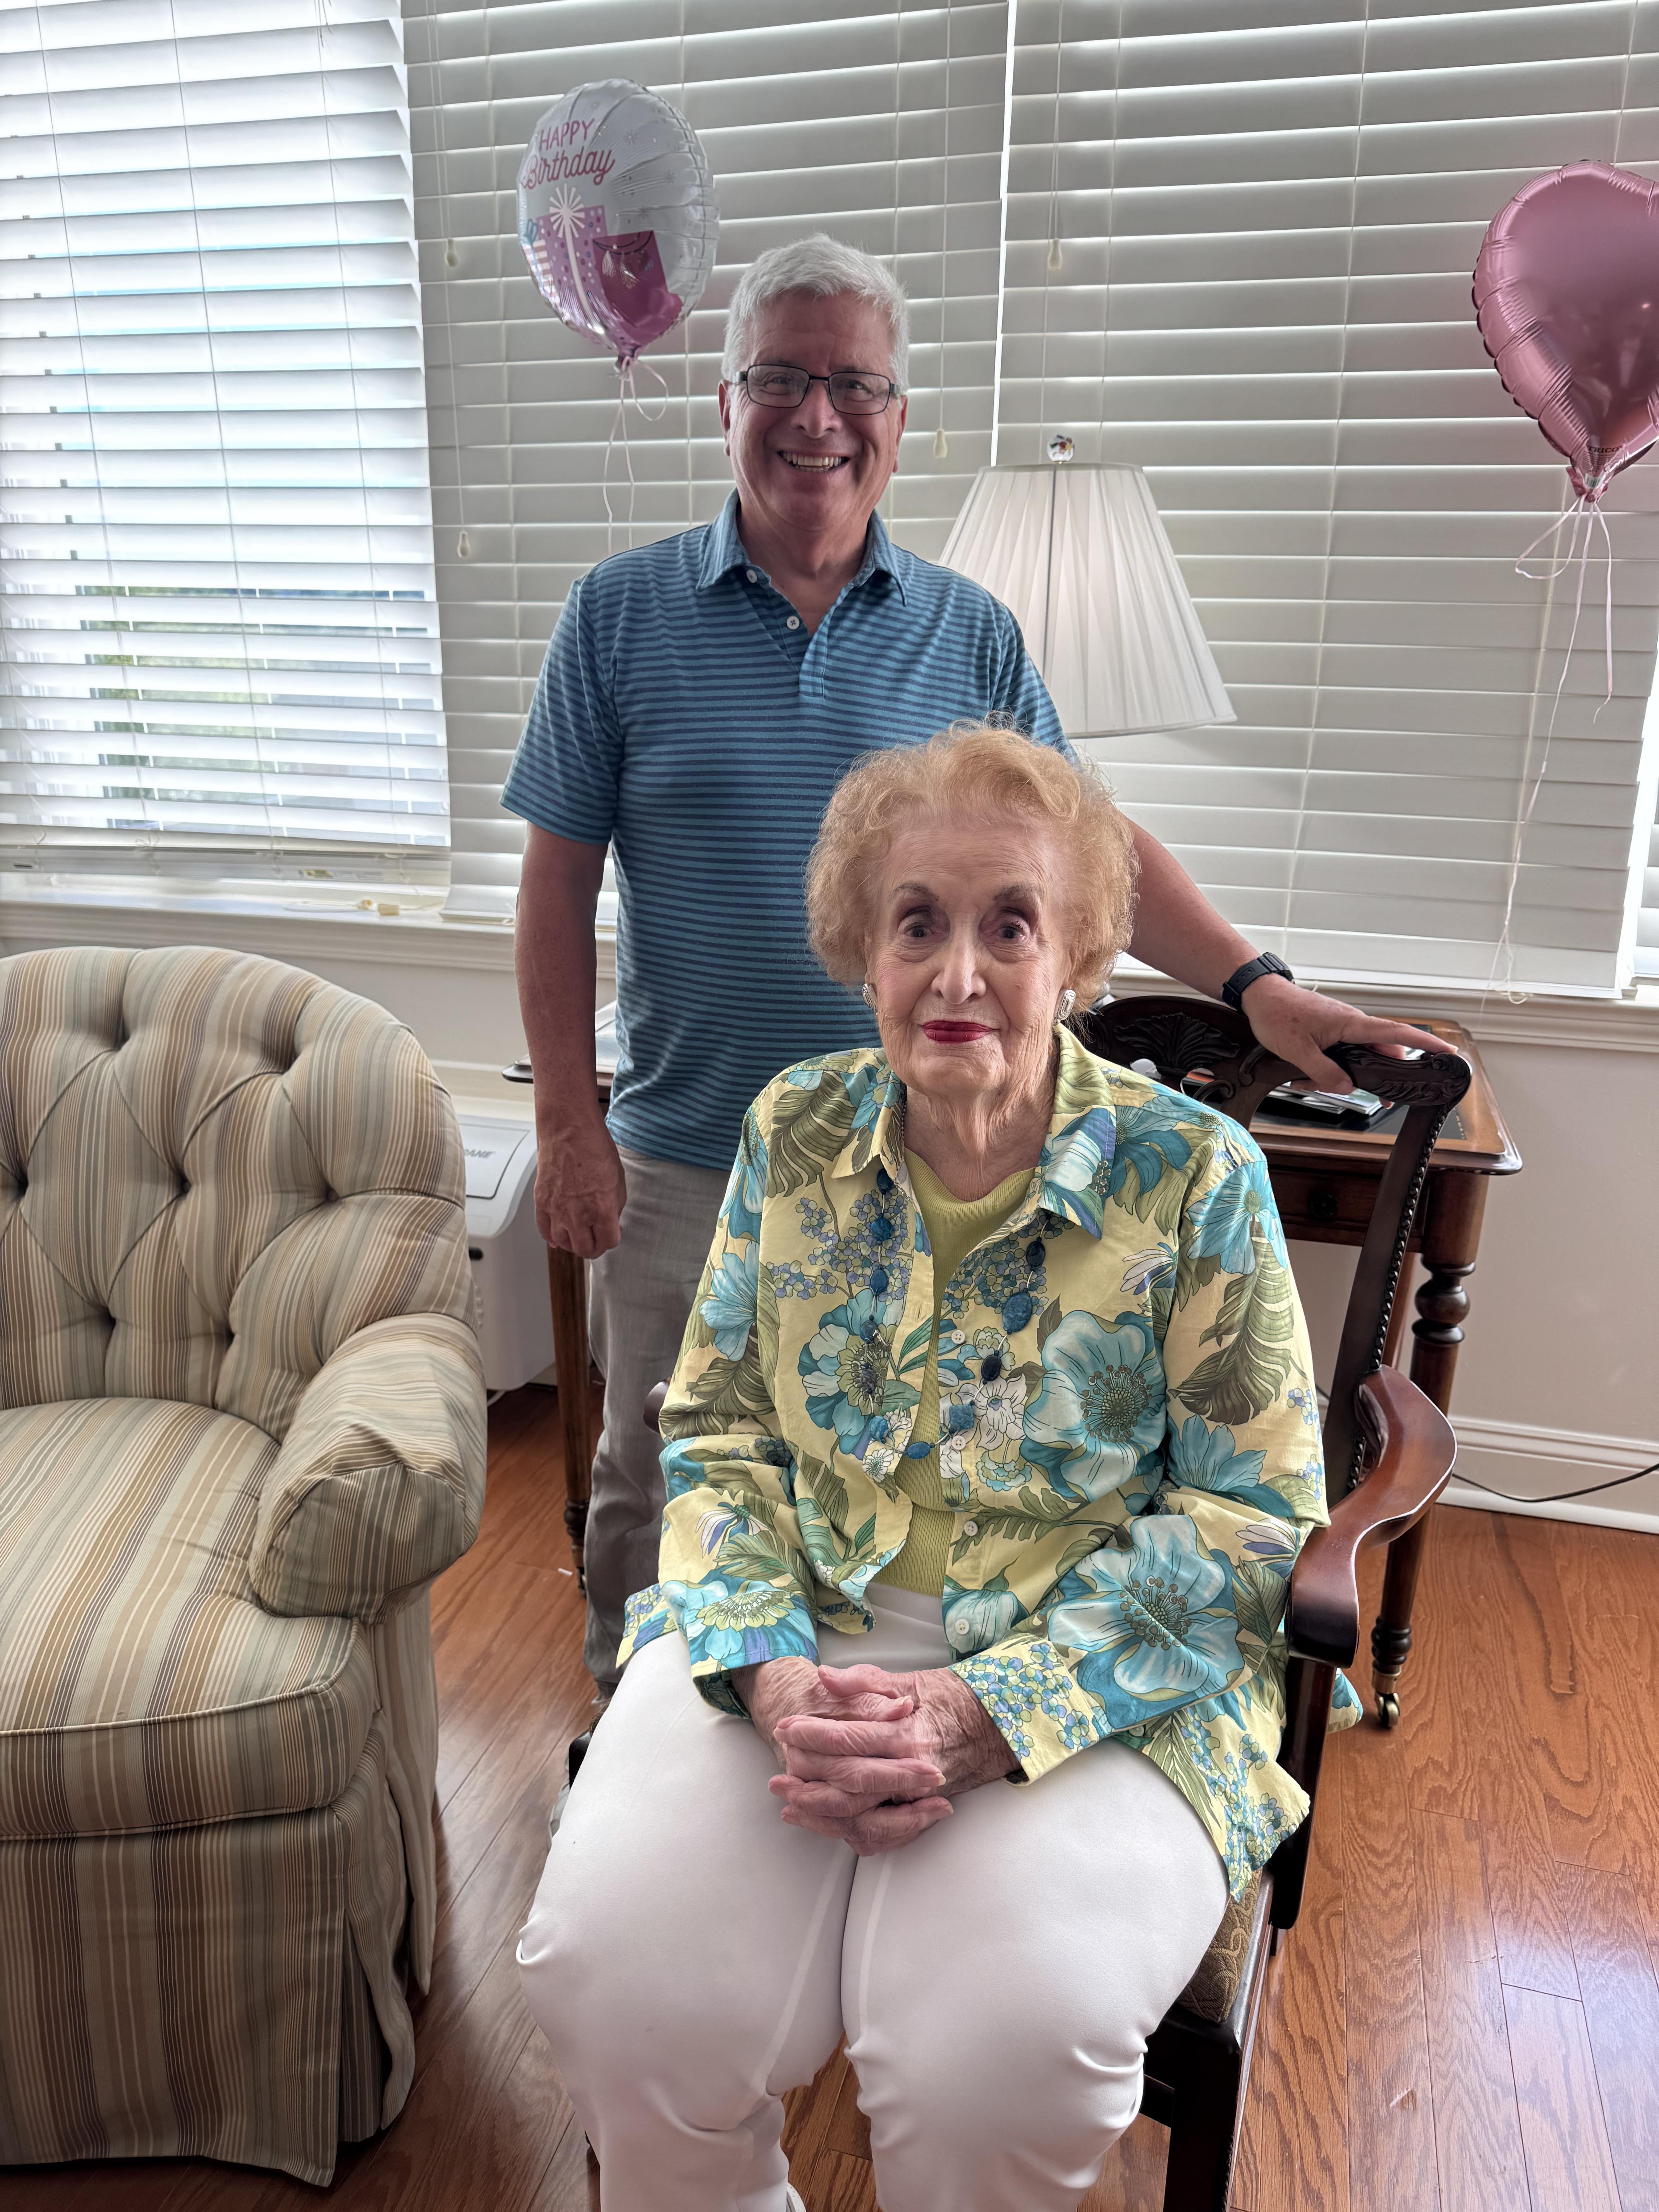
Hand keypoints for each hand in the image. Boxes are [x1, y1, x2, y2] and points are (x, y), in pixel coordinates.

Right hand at [535, 1110, 626, 1256]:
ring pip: (563, 1244)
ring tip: (578, 1236)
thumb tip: (609, 1222)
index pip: (609, 1242)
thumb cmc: (594, 1148)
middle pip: (585, 1249)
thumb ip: (614, 1206)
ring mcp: (557, 1210)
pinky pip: (544, 1231)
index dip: (611, 1240)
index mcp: (602, 1208)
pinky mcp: (541, 1203)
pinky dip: (552, 1237)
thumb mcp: (617, 1179)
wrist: (568, 1130)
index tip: (610, 1235)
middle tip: (595, 1241)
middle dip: (593, 1247)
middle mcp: (578, 1214)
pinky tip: (559, 1236)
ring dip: (572, 1243)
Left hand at [746, 1659, 1015, 1854]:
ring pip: (860, 1817)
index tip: (786, 1726)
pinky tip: (818, 1820)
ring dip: (818, 1811)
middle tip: (780, 1762)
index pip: (850, 1741)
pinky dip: (844, 1830)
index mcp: (908, 1735)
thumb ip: (864, 1681)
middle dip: (808, 1774)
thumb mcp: (907, 1680)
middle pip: (849, 1783)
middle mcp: (912, 1771)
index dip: (813, 1735)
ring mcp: (916, 1798)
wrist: (992, 1726)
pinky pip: (878, 1834)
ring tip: (786, 1798)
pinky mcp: (916, 1812)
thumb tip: (824, 1678)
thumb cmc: (947, 1698)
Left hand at [1239, 975, 1448, 1094]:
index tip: (1448, 1051)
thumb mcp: (1298, 1051)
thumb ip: (1325, 1072)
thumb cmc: (1277, 1013)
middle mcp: (1351, 1024)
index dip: (1425, 1043)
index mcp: (1351, 1024)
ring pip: (1356, 1058)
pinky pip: (1339, 1054)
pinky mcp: (1329, 1032)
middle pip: (1379, 1053)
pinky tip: (1304, 1077)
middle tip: (1378, 1099)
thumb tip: (1348, 1086)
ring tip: (1309, 1082)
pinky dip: (1327, 1069)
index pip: (1396, 1034)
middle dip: (1376, 1077)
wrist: (1258, 995)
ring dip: (1340, 1076)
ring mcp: (1341, 1028)